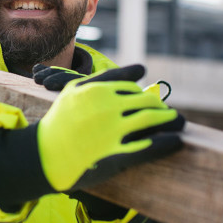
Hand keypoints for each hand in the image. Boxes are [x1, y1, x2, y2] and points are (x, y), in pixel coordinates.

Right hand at [37, 64, 184, 190]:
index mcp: (99, 90)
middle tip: (170, 113)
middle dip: (160, 107)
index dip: (144, 95)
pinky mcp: (117, 154)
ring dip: (169, 120)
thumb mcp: (77, 91)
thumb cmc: (60, 120)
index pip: (132, 89)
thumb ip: (107, 77)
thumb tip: (142, 68)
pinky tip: (178, 141)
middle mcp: (108, 107)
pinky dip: (166, 143)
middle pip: (145, 102)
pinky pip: (149, 147)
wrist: (45, 154)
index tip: (151, 100)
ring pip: (150, 120)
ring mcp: (113, 131)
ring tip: (177, 122)